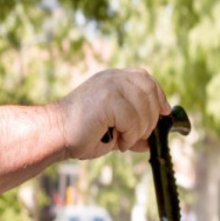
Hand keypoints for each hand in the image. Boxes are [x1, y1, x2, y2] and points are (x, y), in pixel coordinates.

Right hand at [49, 68, 171, 159]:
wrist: (55, 134)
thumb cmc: (80, 134)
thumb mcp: (113, 130)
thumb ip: (132, 131)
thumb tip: (150, 142)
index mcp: (112, 79)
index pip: (145, 78)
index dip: (158, 95)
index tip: (164, 113)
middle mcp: (112, 78)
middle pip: (149, 90)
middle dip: (151, 118)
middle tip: (138, 135)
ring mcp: (110, 86)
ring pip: (144, 107)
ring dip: (140, 129)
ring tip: (124, 140)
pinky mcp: (108, 99)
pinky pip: (133, 118)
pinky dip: (131, 135)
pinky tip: (118, 142)